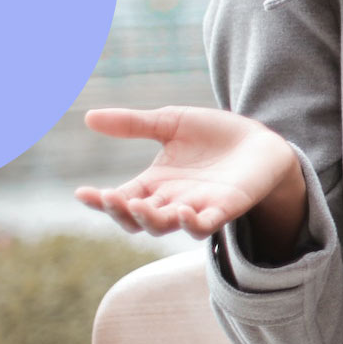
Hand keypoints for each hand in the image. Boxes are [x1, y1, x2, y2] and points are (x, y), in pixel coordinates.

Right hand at [73, 106, 301, 240]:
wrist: (260, 141)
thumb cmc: (214, 134)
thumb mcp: (171, 123)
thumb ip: (134, 123)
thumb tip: (88, 117)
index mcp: (154, 184)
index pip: (120, 198)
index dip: (100, 201)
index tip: (82, 193)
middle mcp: (171, 201)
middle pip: (136, 219)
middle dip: (120, 211)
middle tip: (110, 197)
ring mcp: (197, 208)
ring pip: (165, 226)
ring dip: (149, 219)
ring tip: (138, 204)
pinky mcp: (225, 209)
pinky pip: (204, 226)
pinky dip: (191, 224)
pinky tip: (182, 211)